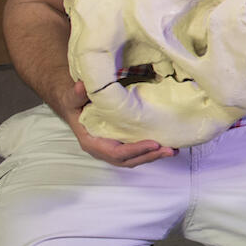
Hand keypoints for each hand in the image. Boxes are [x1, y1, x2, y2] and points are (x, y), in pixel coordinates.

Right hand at [58, 80, 176, 167]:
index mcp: (92, 142)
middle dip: (149, 156)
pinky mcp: (121, 143)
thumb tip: (82, 85)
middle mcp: (103, 149)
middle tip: (169, 149)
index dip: (135, 150)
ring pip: (135, 158)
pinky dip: (152, 150)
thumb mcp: (72, 98)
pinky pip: (137, 152)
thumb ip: (76, 94)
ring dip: (154, 155)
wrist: (76, 105)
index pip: (116, 152)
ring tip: (173, 150)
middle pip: (129, 160)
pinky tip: (167, 145)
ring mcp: (113, 148)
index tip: (153, 144)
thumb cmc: (74, 103)